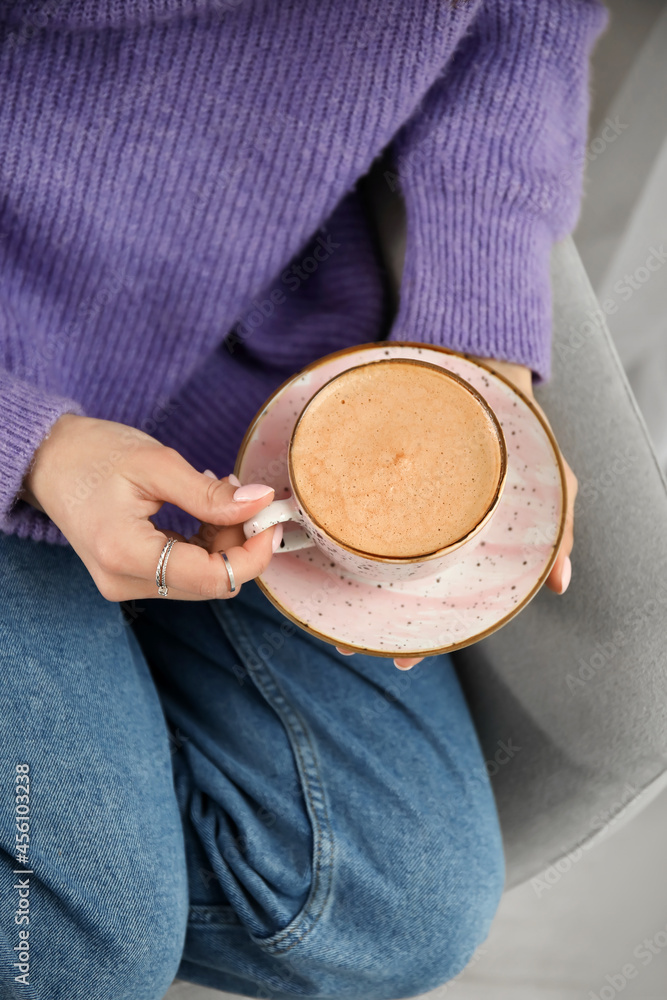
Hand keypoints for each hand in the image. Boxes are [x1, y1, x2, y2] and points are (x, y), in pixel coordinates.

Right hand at [19, 413, 281, 600]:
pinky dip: (205, 542)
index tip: (270, 519)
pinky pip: (184, 571)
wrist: (47, 459)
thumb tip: (259, 503)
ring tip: (218, 493)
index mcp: (126, 554)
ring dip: (223, 541)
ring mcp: (125, 583)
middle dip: (239, 543)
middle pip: (210, 581)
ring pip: (201, 578)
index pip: (212, 578)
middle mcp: (123, 581)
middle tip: (245, 497)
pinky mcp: (129, 576)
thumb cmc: (93, 454)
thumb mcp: (156, 464)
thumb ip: (210, 493)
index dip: (252, 554)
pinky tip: (203, 508)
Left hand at [336, 356, 576, 669]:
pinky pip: (345, 499)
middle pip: (391, 583)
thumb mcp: (550, 481)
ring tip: (320, 608)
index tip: (400, 660)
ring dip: (341, 582)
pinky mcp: (371, 466)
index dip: (420, 634)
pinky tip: (304, 543)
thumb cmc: (519, 431)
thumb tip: (558, 583)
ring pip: (363, 550)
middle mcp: (422, 525)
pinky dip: (324, 523)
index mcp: (458, 538)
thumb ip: (556, 530)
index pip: (437, 598)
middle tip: (345, 642)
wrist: (488, 362)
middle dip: (369, 618)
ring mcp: (394, 499)